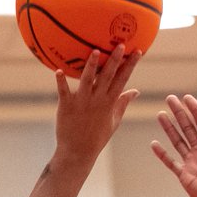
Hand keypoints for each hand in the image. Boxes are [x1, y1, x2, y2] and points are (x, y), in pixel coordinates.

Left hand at [53, 45, 140, 161]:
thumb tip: (135, 91)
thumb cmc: (96, 137)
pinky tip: (58, 71)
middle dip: (115, 60)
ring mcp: (82, 103)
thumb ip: (123, 103)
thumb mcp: (114, 121)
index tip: (137, 51)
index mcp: (109, 103)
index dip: (130, 65)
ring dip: (91, 66)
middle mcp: (97, 100)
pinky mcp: (66, 106)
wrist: (77, 152)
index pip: (122, 80)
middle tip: (121, 44)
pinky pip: (63, 92)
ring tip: (95, 52)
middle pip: (108, 77)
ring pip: (87, 81)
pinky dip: (61, 82)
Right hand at [151, 94, 196, 196]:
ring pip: (178, 141)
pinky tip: (154, 144)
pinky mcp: (185, 176)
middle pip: (187, 128)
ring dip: (169, 128)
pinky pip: (171, 163)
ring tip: (161, 114)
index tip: (187, 97)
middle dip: (179, 113)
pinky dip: (162, 154)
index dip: (195, 110)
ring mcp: (192, 163)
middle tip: (170, 98)